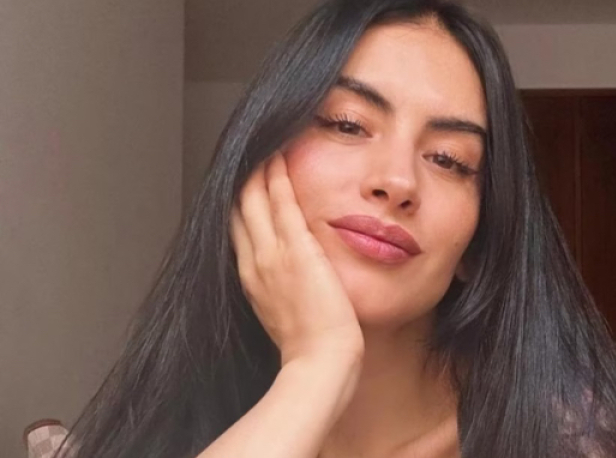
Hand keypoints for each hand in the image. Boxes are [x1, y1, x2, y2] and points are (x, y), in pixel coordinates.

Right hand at [230, 153, 363, 365]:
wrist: (320, 362)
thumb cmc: (312, 347)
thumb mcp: (286, 313)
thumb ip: (283, 290)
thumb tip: (290, 278)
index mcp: (252, 279)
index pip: (238, 230)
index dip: (237, 203)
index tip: (241, 182)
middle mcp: (254, 262)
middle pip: (238, 209)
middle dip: (241, 179)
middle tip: (248, 152)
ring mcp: (271, 254)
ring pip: (254, 199)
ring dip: (257, 169)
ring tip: (263, 144)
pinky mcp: (296, 249)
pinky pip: (281, 202)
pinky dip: (277, 176)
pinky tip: (279, 155)